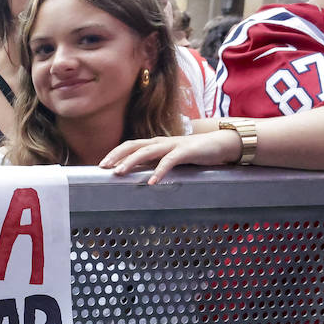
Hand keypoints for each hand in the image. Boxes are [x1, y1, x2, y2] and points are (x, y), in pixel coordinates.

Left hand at [100, 130, 240, 183]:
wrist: (222, 144)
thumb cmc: (195, 153)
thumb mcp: (171, 159)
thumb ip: (156, 164)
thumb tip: (139, 176)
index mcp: (156, 144)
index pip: (130, 146)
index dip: (115, 153)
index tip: (102, 165)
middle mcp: (161, 142)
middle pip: (133, 145)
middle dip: (117, 155)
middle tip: (104, 167)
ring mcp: (173, 145)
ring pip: (147, 151)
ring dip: (131, 162)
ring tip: (120, 173)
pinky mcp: (186, 151)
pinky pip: (170, 161)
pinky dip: (159, 170)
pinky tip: (152, 181)